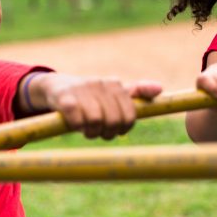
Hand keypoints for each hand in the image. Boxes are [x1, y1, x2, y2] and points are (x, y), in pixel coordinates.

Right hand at [39, 73, 161, 138]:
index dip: (123, 129)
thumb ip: (137, 92)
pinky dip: (77, 126)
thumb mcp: (113, 92)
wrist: (55, 87)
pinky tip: (74, 125)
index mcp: (115, 84)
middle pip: (114, 120)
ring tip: (87, 130)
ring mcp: (82, 89)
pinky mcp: (64, 97)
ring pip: (96, 120)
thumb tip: (160, 88)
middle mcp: (100, 84)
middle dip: (107, 133)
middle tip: (99, 133)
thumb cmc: (90, 95)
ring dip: (91, 132)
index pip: (130, 115)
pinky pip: (76, 118)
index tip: (114, 131)